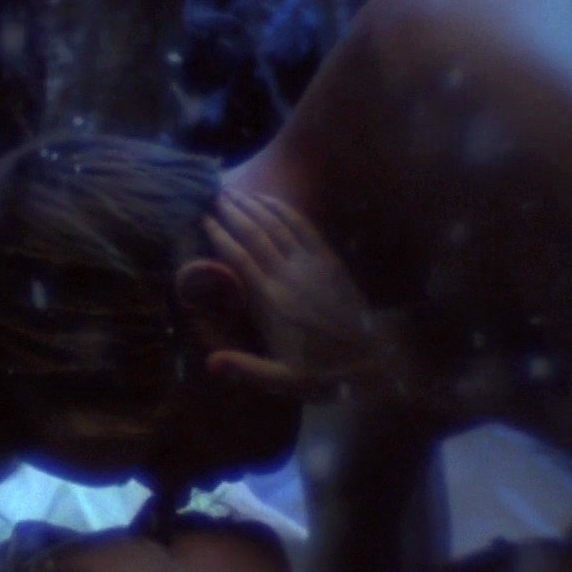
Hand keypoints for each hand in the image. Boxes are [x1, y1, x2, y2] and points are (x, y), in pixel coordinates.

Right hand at [202, 191, 400, 400]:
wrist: (369, 360)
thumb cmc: (321, 372)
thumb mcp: (282, 379)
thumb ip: (245, 369)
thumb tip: (209, 363)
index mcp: (271, 302)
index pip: (239, 258)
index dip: (219, 235)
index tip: (203, 218)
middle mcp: (288, 275)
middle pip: (255, 233)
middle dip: (232, 211)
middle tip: (213, 194)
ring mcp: (310, 264)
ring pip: (276, 225)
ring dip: (254, 205)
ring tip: (233, 191)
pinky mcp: (328, 260)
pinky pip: (303, 226)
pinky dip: (283, 209)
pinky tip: (268, 199)